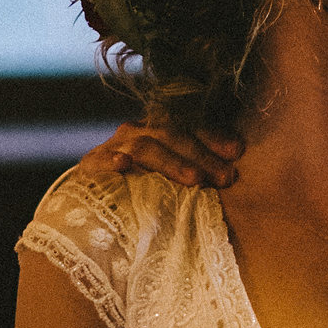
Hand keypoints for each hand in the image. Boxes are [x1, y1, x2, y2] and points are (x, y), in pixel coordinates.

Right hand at [82, 122, 242, 190]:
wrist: (91, 200)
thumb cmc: (141, 189)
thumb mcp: (169, 176)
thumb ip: (196, 171)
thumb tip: (231, 175)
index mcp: (159, 130)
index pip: (189, 127)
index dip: (213, 136)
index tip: (237, 151)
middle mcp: (137, 132)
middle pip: (173, 135)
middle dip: (201, 156)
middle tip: (225, 176)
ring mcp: (114, 147)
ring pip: (145, 148)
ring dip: (171, 162)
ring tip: (194, 179)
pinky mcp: (91, 166)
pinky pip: (101, 161)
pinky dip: (112, 161)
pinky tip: (123, 166)